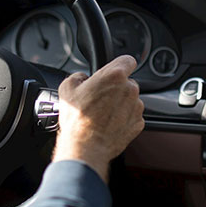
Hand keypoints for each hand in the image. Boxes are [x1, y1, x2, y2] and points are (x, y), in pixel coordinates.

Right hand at [53, 55, 144, 182]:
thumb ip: (78, 76)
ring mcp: (136, 107)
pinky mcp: (138, 123)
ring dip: (121, 103)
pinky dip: (124, 118)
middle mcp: (130, 89)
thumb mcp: (67, 88)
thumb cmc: (77, 119)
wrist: (86, 146)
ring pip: (131, 99)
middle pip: (128, 82)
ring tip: (103, 114)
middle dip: (117, 87)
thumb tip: (82, 78)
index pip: (127, 60)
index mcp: (115, 76)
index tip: (114, 71)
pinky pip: (132, 115)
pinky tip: (109, 123)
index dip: (120, 65)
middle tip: (101, 98)